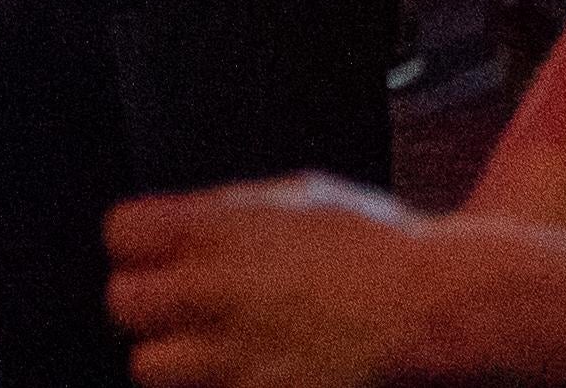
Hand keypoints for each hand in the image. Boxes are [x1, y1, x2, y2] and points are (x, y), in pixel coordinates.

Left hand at [102, 173, 482, 387]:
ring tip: (216, 352)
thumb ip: (229, 211)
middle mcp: (212, 293)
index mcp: (215, 231)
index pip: (120, 235)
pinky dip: (220, 387)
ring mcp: (233, 357)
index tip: (160, 255)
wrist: (445, 314)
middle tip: (186, 310)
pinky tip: (254, 374)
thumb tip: (184, 223)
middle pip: (124, 305)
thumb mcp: (300, 197)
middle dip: (151, 307)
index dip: (140, 246)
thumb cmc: (384, 249)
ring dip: (176, 361)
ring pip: (150, 367)